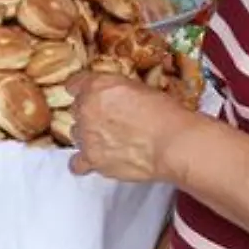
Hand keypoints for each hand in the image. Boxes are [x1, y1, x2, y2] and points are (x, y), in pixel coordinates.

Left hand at [64, 73, 200, 182]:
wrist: (172, 144)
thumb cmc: (165, 114)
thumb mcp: (140, 88)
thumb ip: (117, 91)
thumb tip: (115, 99)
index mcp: (97, 86)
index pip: (75, 84)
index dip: (82, 90)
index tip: (87, 94)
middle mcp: (85, 109)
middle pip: (77, 110)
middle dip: (90, 114)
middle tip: (111, 121)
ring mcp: (86, 136)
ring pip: (77, 134)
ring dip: (89, 136)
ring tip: (110, 142)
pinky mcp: (92, 159)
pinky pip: (77, 163)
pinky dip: (84, 162)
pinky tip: (95, 161)